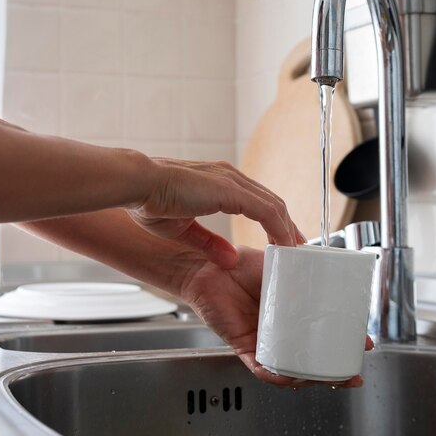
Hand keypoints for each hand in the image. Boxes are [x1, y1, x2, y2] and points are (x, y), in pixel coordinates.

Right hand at [129, 158, 303, 269]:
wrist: (137, 184)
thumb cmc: (149, 201)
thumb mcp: (183, 230)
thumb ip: (209, 243)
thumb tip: (230, 258)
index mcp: (217, 182)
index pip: (256, 200)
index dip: (272, 220)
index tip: (280, 240)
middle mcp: (229, 177)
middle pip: (271, 202)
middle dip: (287, 226)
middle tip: (297, 248)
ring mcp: (232, 181)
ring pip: (274, 206)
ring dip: (287, 229)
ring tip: (295, 251)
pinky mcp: (231, 191)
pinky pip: (267, 211)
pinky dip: (278, 229)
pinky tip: (283, 246)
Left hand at [178, 246, 373, 387]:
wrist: (206, 266)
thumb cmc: (235, 263)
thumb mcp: (278, 263)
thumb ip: (299, 264)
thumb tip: (326, 260)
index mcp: (289, 314)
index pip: (320, 334)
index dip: (342, 342)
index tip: (363, 343)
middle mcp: (277, 331)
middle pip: (309, 359)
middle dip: (333, 371)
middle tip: (352, 372)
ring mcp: (262, 341)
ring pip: (290, 370)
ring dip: (310, 378)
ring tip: (330, 378)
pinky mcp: (244, 347)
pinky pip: (262, 369)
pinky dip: (277, 376)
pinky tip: (292, 378)